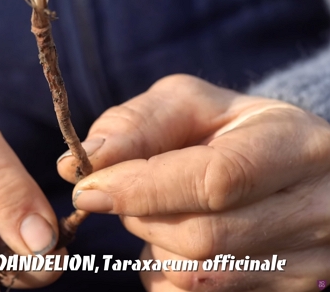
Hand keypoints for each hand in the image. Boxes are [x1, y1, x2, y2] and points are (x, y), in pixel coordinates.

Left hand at [57, 74, 329, 290]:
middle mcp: (313, 212)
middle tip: (128, 191)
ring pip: (193, 275)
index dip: (141, 189)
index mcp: (295, 148)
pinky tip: (177, 242)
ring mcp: (306, 265)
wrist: (283, 171)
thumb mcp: (189, 107)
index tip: (88, 189)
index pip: (213, 180)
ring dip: (153, 244)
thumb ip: (136, 125)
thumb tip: (76, 165)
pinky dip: (165, 273)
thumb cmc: (230, 131)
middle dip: (141, 215)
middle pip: (200, 237)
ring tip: (164, 211)